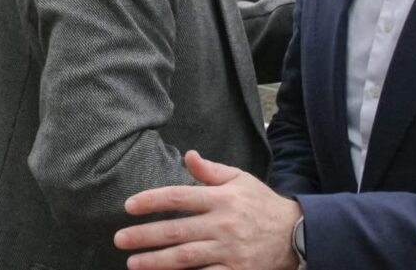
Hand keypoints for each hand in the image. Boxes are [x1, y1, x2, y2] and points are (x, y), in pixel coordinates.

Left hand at [114, 150, 301, 269]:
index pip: (180, 196)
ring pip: (185, 257)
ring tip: (133, 262)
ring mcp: (228, 250)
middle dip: (145, 235)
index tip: (129, 206)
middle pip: (176, 230)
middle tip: (119, 239)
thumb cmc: (262, 204)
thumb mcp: (241, 180)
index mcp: (222, 198)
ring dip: (156, 261)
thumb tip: (188, 156)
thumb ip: (212, 171)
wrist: (295, 234)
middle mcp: (223, 224)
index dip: (152, 200)